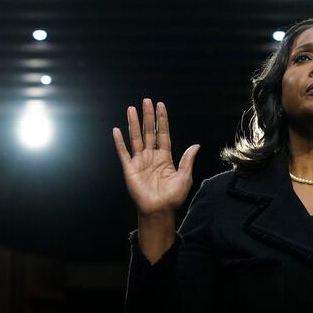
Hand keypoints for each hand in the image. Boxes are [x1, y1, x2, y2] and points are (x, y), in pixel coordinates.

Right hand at [113, 98, 199, 217]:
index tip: (160, 105)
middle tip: (146, 101)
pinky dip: (119, 142)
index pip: (163, 133)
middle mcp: (151, 156)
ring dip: (133, 123)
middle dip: (148, 116)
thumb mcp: (184, 177)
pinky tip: (117, 130)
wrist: (159, 211)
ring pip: (136, 138)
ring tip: (131, 108)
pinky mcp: (129, 169)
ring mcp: (140, 161)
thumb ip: (187, 160)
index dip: (162, 120)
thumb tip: (196, 145)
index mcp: (165, 157)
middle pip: (149, 131)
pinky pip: (123, 152)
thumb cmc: (173, 196)